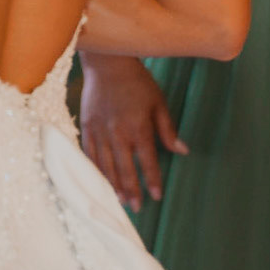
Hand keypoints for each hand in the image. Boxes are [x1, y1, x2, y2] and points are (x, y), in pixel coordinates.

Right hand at [79, 54, 186, 210]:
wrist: (107, 62)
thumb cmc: (137, 81)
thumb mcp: (158, 102)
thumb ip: (168, 129)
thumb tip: (183, 151)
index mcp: (138, 128)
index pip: (148, 162)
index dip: (153, 181)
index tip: (157, 196)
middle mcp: (118, 133)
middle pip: (125, 169)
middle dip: (132, 190)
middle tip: (137, 208)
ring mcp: (100, 130)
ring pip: (106, 165)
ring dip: (113, 185)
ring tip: (120, 200)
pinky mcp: (87, 125)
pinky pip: (89, 153)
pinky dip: (95, 169)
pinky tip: (99, 180)